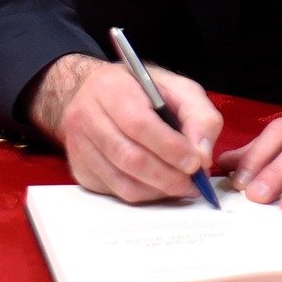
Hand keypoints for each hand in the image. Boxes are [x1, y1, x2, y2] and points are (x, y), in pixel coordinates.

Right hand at [28, 52, 222, 203]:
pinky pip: (113, 191)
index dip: (170, 148)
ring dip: (157, 190)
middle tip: (193, 184)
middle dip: (167, 176)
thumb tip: (202, 155)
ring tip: (181, 187)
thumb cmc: (139, 90)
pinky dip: (141, 194)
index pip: (139, 124)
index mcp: (112, 89)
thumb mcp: (177, 87)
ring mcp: (78, 146)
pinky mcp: (79, 169)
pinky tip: (158, 186)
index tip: (195, 163)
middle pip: (129, 158)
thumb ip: (199, 115)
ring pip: (120, 181)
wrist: (88, 93)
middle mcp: (87, 118)